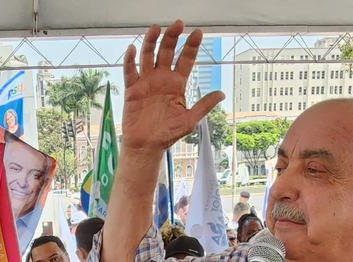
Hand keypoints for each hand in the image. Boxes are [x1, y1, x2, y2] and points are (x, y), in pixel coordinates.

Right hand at [120, 21, 224, 152]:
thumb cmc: (168, 134)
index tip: (198, 33)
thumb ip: (204, 105)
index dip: (192, 46)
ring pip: (148, 56)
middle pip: (167, 52)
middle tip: (178, 24)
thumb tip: (222, 93)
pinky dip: (130, 60)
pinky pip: (130, 72)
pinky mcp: (132, 90)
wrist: (147, 146)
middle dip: (173, 37)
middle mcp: (162, 79)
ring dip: (151, 42)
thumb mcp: (190, 120)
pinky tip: (133, 49)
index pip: (186, 59)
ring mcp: (146, 82)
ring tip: (156, 28)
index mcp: (177, 84)